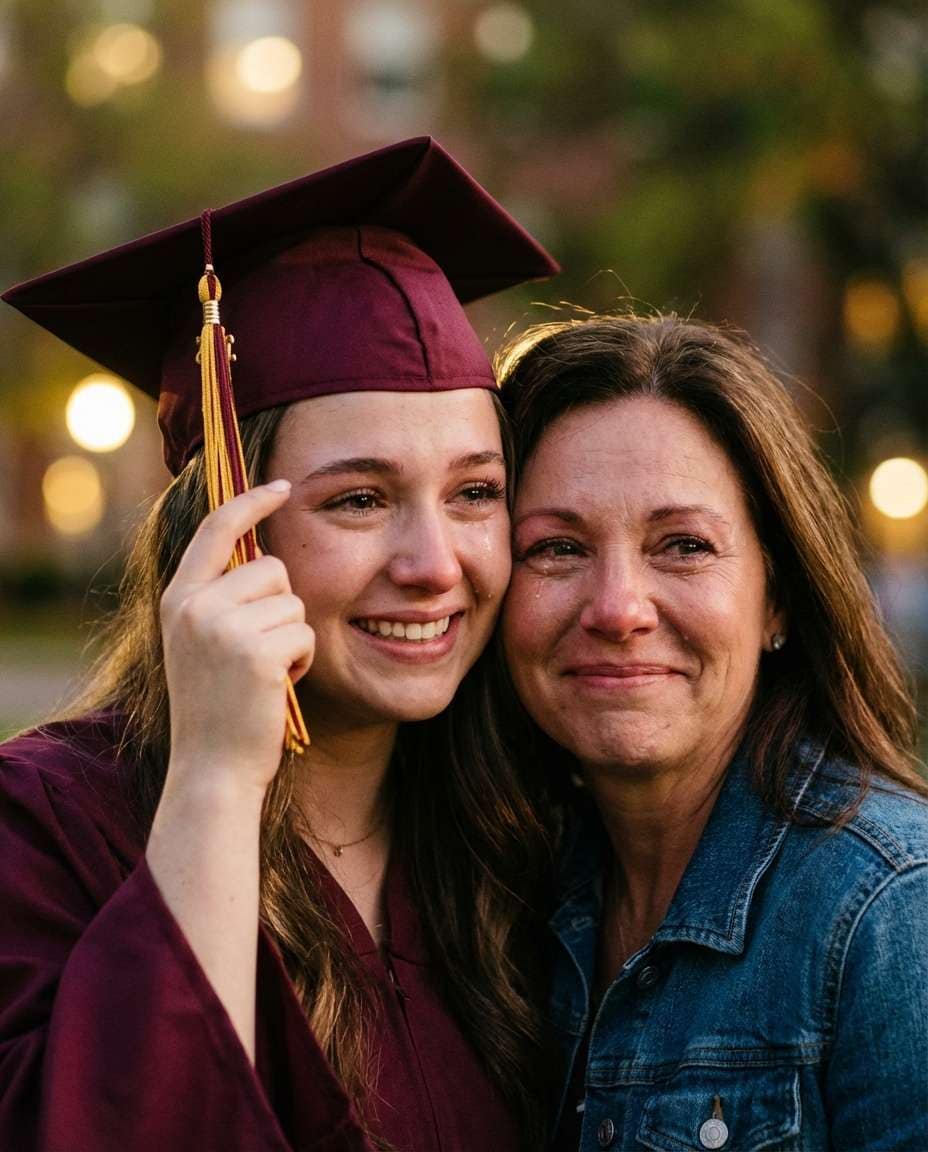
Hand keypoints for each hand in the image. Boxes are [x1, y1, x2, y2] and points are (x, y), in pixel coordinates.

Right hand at [159, 480, 314, 797]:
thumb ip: (220, 598)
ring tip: (264, 674)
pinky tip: (277, 687)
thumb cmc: (217, 707)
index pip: (216, 530)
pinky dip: (303, 662)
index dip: (251, 502)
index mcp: (179, 599)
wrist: (212, 768)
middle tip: (258, 653)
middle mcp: (195, 606)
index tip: (281, 486)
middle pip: (272, 567)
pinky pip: (306, 634)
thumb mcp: (201, 642)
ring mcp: (223, 629)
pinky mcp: (256, 654)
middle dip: (282, 604)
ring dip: (293, 638)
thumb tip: (262, 554)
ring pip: (294, 603)